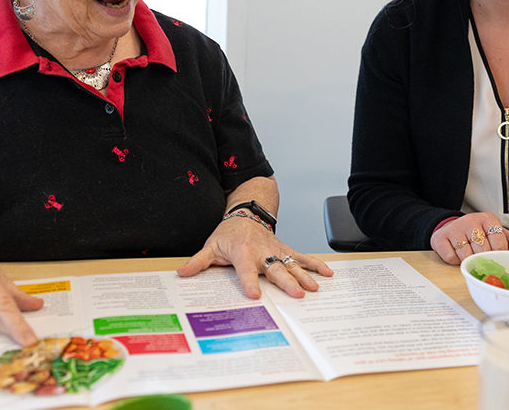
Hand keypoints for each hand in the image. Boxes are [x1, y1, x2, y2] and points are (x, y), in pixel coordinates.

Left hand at [176, 216, 333, 298]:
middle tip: (297, 294)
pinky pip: (302, 257)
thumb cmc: (228, 233)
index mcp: (242, 252)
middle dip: (286, 282)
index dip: (249, 282)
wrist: (246, 213)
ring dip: (304, 276)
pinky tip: (327, 274)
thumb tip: (182, 272)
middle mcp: (262, 251)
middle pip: (275, 269)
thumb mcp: (211, 246)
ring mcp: (276, 251)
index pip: (245, 270)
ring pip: (291, 264)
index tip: (254, 296)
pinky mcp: (285, 250)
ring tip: (314, 288)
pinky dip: (315, 265)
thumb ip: (198, 261)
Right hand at [430, 213, 508, 264]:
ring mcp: (455, 228)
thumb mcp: (496, 233)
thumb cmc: (477, 233)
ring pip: (466, 255)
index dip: (498, 253)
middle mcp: (471, 220)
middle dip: (483, 258)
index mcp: (488, 219)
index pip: (499, 242)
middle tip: (481, 258)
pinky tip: (456, 253)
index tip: (495, 256)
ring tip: (468, 254)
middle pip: (482, 250)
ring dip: (468, 260)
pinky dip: (455, 261)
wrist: (451, 227)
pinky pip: (451, 258)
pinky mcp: (440, 237)